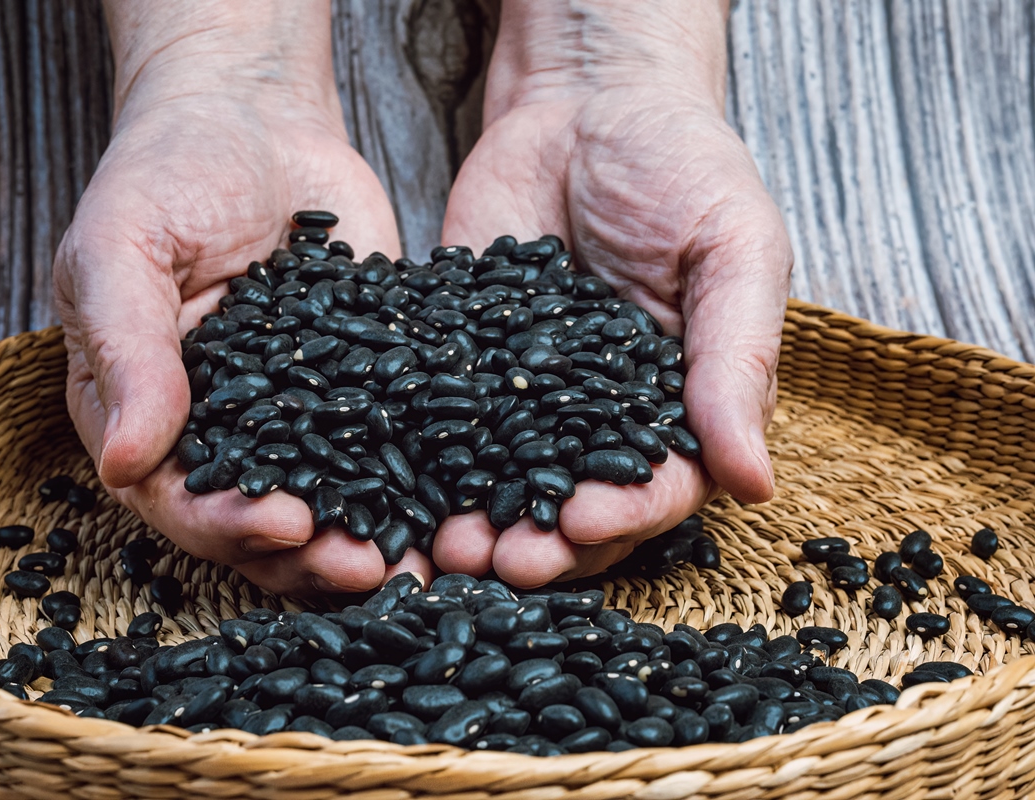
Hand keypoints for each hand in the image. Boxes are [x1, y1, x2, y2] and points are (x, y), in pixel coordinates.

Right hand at [54, 2, 431, 595]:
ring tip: (427, 564)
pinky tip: (465, 504)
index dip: (227, 524)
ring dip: (373, 540)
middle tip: (373, 568)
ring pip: (331, 504)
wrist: (253, 118)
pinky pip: (390, 448)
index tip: (286, 525)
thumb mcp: (121, 248)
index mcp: (147, 418)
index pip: (177, 499)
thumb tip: (124, 463)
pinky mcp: (363, 394)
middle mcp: (223, 436)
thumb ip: (127, 349)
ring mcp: (298, 421)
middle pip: (260, 524)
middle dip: (314, 555)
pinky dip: (424, 483)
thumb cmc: (166, 174)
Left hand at [434, 0, 791, 586]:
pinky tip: (389, 492)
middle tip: (499, 561)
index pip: (660, 487)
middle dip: (542, 544)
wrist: (583, 101)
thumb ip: (738, 359)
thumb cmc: (682, 165)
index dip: (625, 515)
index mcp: (681, 407)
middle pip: (575, 509)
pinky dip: (419, 465)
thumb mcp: (733, 248)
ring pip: (504, 487)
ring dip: (477, 524)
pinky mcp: (464, 371)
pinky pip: (442, 428)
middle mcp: (601, 422)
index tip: (582, 524)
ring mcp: (527, 402)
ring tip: (444, 548)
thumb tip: (755, 485)